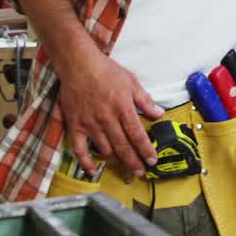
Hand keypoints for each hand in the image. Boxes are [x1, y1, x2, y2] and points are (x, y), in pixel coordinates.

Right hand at [58, 51, 163, 176]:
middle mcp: (108, 119)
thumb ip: (145, 100)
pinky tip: (91, 170)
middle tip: (141, 172)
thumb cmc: (105, 70)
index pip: (138, 136)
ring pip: (105, 150)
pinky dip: (85, 162)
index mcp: (123, 108)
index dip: (146, 151)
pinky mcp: (76, 126)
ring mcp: (91, 124)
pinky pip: (79, 149)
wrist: (78, 64)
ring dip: (116, 161)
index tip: (152, 161)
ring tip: (123, 166)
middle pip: (123, 147)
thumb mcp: (131, 81)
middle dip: (134, 162)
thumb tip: (159, 113)